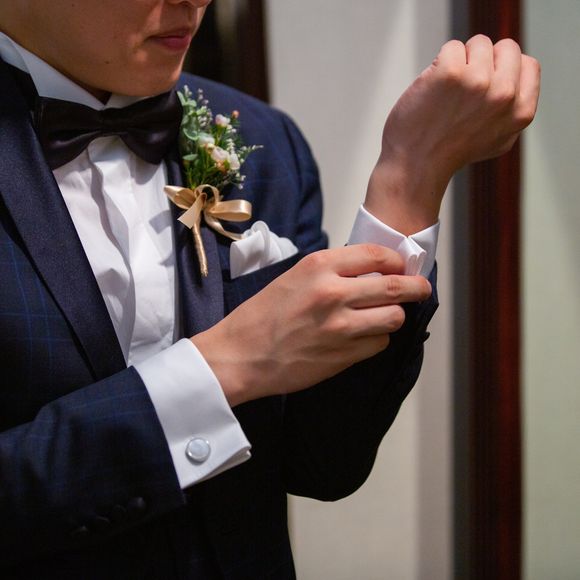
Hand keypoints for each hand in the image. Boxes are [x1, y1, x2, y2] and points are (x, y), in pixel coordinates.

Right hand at [192, 244, 431, 405]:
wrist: (240, 355)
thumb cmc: (262, 315)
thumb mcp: (293, 278)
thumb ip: (331, 272)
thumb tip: (369, 272)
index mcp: (319, 266)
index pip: (377, 255)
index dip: (397, 261)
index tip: (401, 266)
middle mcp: (334, 293)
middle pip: (395, 287)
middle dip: (416, 287)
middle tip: (421, 289)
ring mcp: (341, 326)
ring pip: (394, 318)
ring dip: (394, 317)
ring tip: (384, 317)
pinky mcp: (344, 355)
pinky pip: (379, 344)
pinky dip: (376, 340)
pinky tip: (362, 338)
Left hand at [365, 35, 540, 233]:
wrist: (416, 166)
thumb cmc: (448, 154)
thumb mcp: (497, 141)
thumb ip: (512, 113)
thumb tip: (517, 84)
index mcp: (521, 111)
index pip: (528, 64)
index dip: (503, 70)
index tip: (482, 89)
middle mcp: (504, 95)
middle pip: (505, 47)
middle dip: (483, 61)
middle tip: (461, 92)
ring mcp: (478, 81)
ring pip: (477, 44)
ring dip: (460, 62)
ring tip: (446, 94)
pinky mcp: (451, 73)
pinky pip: (451, 47)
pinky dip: (438, 65)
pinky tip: (432, 91)